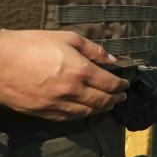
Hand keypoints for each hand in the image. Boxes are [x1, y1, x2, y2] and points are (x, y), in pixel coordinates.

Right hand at [0, 29, 129, 120]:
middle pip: (101, 101)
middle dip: (115, 99)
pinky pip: (68, 118)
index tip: (125, 84)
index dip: (121, 85)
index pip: (109, 84)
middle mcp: (72, 91)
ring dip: (101, 109)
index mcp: (80, 71)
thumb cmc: (31, 44)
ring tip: (108, 105)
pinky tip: (86, 111)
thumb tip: (112, 60)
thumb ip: (93, 50)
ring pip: (87, 112)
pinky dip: (82, 115)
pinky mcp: (43, 113)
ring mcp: (57, 104)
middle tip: (122, 97)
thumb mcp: (66, 38)